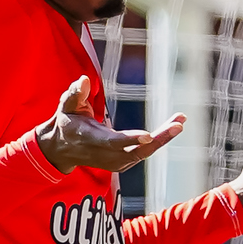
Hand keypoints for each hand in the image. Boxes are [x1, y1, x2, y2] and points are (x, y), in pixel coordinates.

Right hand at [35, 77, 184, 174]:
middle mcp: (105, 155)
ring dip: (164, 137)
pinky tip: (172, 126)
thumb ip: (75, 94)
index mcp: (91, 139)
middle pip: (136, 150)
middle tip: (178, 125)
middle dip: (159, 138)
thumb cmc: (67, 122)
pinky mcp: (123, 163)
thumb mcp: (66, 106)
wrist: (62, 149)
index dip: (130, 139)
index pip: (112, 142)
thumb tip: (83, 80)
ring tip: (180, 120)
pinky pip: (144, 152)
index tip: (148, 135)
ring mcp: (115, 162)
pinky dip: (159, 140)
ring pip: (144, 152)